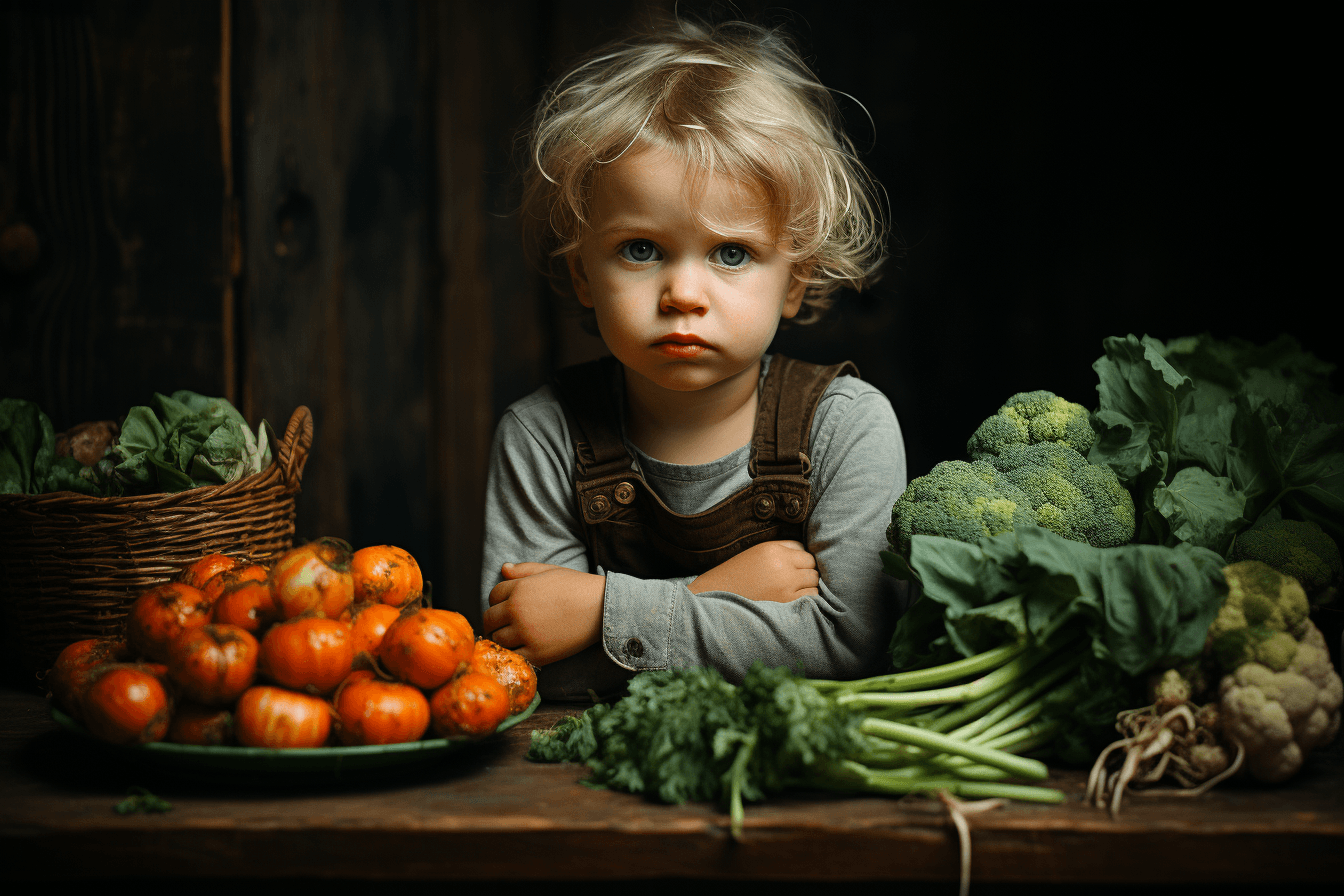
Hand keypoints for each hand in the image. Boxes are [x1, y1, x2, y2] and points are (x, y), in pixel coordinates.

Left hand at [483, 562, 604, 665]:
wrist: (601, 608)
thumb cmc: (576, 586)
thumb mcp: (549, 571)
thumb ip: (524, 570)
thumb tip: (503, 568)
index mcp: (519, 589)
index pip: (493, 596)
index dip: (498, 600)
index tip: (506, 607)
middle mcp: (518, 611)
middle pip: (490, 619)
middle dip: (494, 621)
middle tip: (503, 625)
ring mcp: (526, 633)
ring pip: (498, 640)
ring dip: (502, 638)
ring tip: (513, 637)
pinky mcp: (537, 653)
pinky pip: (514, 657)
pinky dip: (515, 654)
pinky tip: (523, 649)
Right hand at [689, 540, 819, 602]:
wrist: (718, 596)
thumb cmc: (738, 574)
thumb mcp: (757, 553)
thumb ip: (783, 549)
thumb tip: (807, 552)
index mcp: (773, 550)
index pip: (805, 551)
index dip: (801, 560)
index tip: (795, 567)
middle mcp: (782, 566)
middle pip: (812, 566)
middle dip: (806, 572)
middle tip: (794, 579)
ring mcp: (785, 586)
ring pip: (815, 582)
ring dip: (808, 586)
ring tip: (794, 589)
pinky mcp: (786, 603)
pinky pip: (811, 597)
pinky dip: (807, 598)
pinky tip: (794, 599)